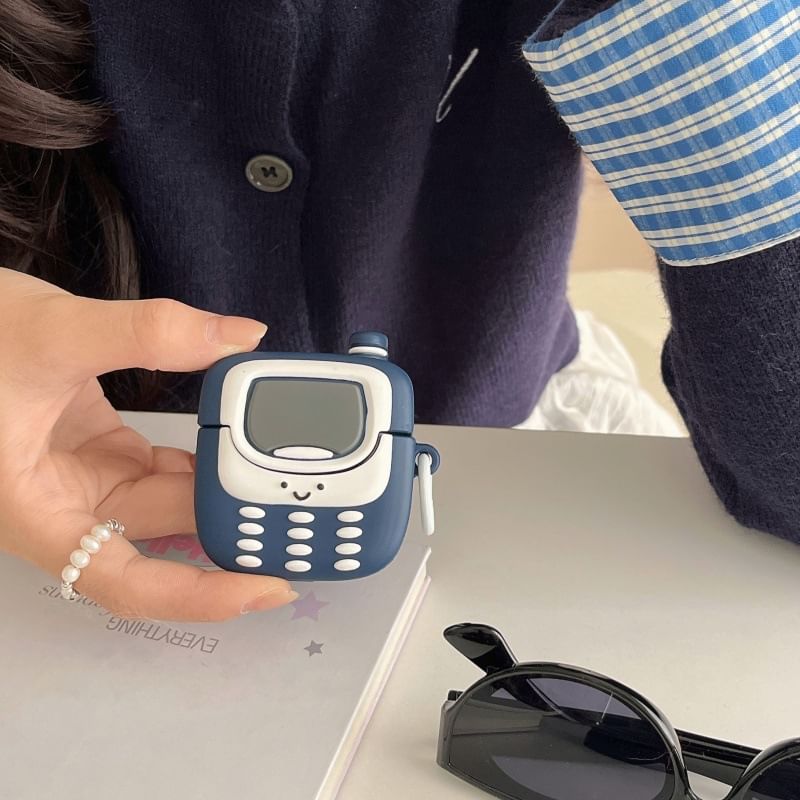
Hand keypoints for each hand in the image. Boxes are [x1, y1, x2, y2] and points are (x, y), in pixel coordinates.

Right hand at [0, 268, 296, 620]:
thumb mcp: (54, 333)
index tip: (266, 589)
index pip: (126, 583)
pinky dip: (203, 455)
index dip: (198, 597)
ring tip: (287, 479)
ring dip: (224, 488)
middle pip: (164, 540)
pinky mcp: (102, 452)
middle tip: (302, 519)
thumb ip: (150, 334)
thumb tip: (241, 337)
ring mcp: (87, 480)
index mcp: (39, 514)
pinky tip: (240, 442)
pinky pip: (164, 468)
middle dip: (231, 532)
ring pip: (170, 499)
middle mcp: (67, 509)